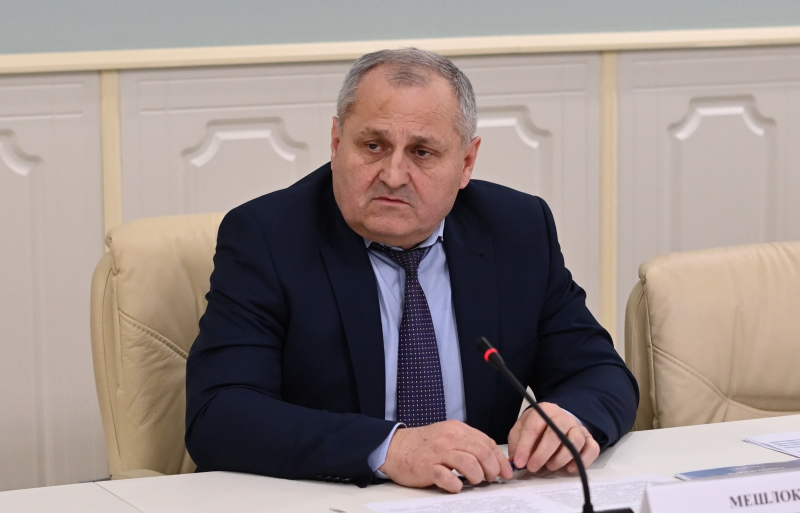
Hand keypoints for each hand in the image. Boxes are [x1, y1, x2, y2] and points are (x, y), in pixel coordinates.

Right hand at [379, 420, 512, 492]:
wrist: (394, 448)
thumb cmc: (423, 445)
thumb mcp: (448, 436)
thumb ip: (467, 444)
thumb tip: (491, 459)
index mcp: (457, 430)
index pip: (487, 442)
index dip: (500, 459)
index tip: (505, 471)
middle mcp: (449, 438)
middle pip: (482, 453)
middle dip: (492, 469)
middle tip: (491, 479)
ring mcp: (438, 452)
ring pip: (469, 463)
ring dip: (477, 476)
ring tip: (474, 481)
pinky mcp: (427, 467)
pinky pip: (447, 477)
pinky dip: (456, 485)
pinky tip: (456, 486)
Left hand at [508, 402, 598, 473]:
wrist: (556, 420)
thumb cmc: (537, 427)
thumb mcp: (522, 429)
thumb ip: (517, 443)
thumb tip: (515, 461)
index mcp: (544, 411)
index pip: (533, 427)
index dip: (525, 446)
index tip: (519, 462)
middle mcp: (562, 417)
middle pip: (555, 434)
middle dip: (542, 454)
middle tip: (533, 467)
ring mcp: (577, 427)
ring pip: (575, 441)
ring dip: (562, 457)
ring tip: (551, 466)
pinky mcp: (589, 438)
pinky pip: (592, 448)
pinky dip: (583, 460)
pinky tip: (570, 468)